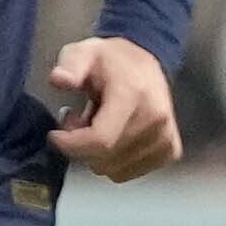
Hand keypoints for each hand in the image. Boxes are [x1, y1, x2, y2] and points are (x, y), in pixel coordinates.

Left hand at [43, 34, 179, 179]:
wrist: (146, 64)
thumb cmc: (109, 61)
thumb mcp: (83, 52)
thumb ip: (70, 65)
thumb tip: (60, 79)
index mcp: (134, 96)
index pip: (101, 140)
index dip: (71, 145)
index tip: (54, 134)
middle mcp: (156, 120)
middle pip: (105, 159)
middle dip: (80, 147)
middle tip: (76, 122)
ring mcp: (166, 138)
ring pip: (114, 170)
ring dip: (96, 155)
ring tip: (95, 127)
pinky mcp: (170, 150)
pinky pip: (129, 172)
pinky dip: (114, 162)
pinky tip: (112, 138)